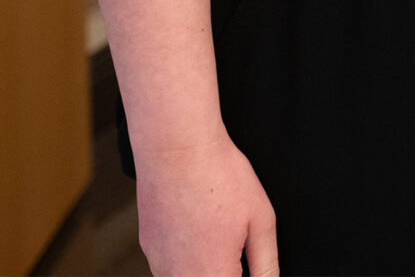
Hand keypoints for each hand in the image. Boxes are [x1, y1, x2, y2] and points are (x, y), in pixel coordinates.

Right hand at [133, 131, 276, 276]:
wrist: (177, 149)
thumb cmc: (219, 177)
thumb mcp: (261, 220)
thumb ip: (266, 264)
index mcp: (212, 276)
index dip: (245, 274)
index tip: (246, 263)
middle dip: (225, 269)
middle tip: (233, 241)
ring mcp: (159, 265)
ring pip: (188, 276)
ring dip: (204, 265)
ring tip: (216, 230)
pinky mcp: (148, 249)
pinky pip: (170, 265)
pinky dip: (186, 254)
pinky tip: (198, 226)